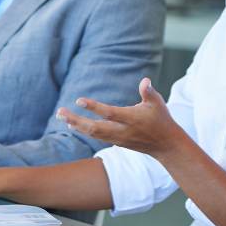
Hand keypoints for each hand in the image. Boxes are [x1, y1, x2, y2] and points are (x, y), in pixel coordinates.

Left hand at [56, 77, 187, 160]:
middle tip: (60, 112)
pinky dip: (83, 130)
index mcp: (132, 119)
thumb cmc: (161, 119)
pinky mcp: (115, 142)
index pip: (110, 113)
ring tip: (61, 115)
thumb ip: (149, 92)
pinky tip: (72, 124)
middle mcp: (123, 130)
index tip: (79, 100)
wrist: (165, 145)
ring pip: (93, 133)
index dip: (94, 107)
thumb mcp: (158, 104)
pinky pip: (96, 136)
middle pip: (95, 127)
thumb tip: (145, 80)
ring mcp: (118, 138)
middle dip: (76, 120)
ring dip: (76, 124)